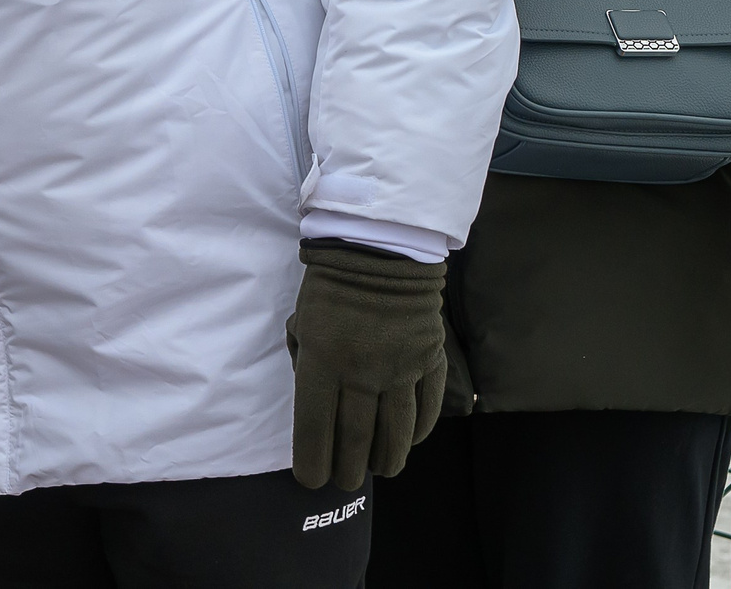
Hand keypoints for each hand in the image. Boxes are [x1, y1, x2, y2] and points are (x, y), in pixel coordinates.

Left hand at [286, 242, 447, 491]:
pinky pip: (426, 408)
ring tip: (380, 470)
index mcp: (322, 360)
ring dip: (387, 458)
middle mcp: (361, 371)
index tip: (311, 479)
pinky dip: (419, 431)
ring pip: (395, 432)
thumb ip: (305, 362)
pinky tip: (411, 441)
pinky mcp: (429, 361)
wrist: (381, 249)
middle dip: (348, 468)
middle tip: (345, 481)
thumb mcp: (301, 320)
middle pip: (355, 438)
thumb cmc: (330, 285)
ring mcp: (400, 369)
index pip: (314, 425)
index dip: (312, 460)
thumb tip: (317, 402)